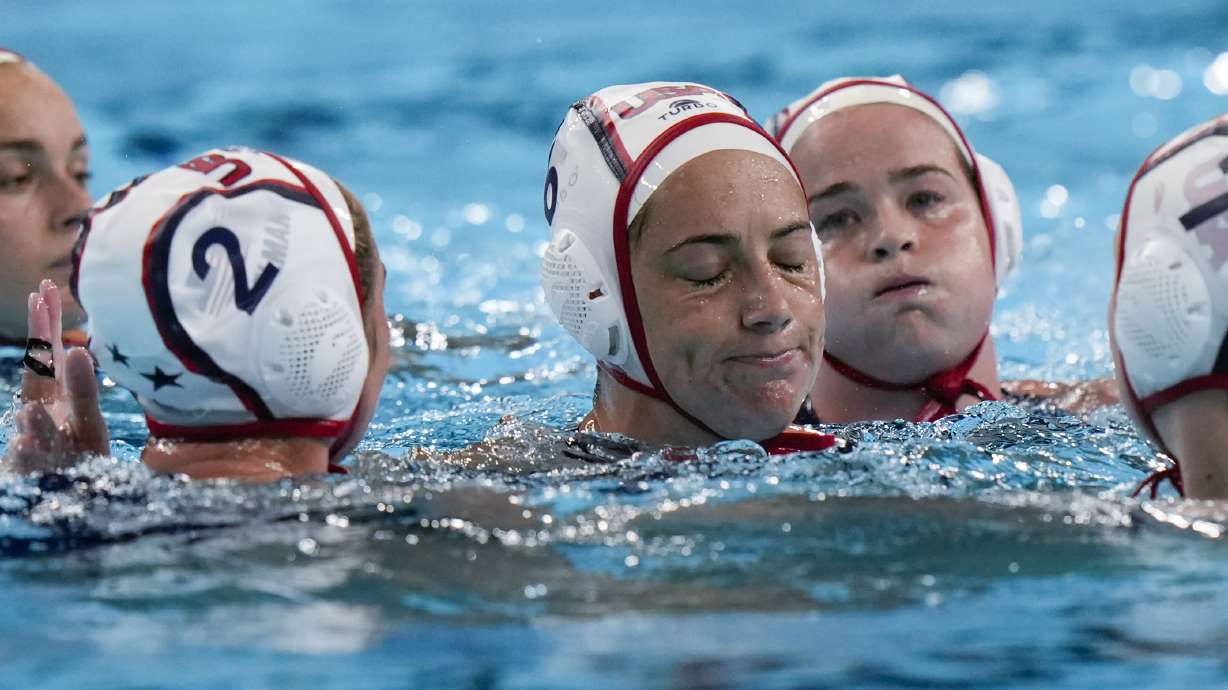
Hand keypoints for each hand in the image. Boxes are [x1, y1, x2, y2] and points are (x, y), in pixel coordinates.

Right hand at [4, 280, 108, 473]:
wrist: (73, 496)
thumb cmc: (80, 457)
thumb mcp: (89, 424)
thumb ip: (82, 391)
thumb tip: (73, 350)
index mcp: (55, 399)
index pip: (48, 356)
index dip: (46, 326)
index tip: (45, 290)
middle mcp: (43, 413)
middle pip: (39, 372)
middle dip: (40, 339)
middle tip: (40, 298)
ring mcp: (38, 442)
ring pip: (35, 418)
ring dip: (35, 389)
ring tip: (44, 361)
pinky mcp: (36, 473)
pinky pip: (30, 463)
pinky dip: (26, 452)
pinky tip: (24, 442)